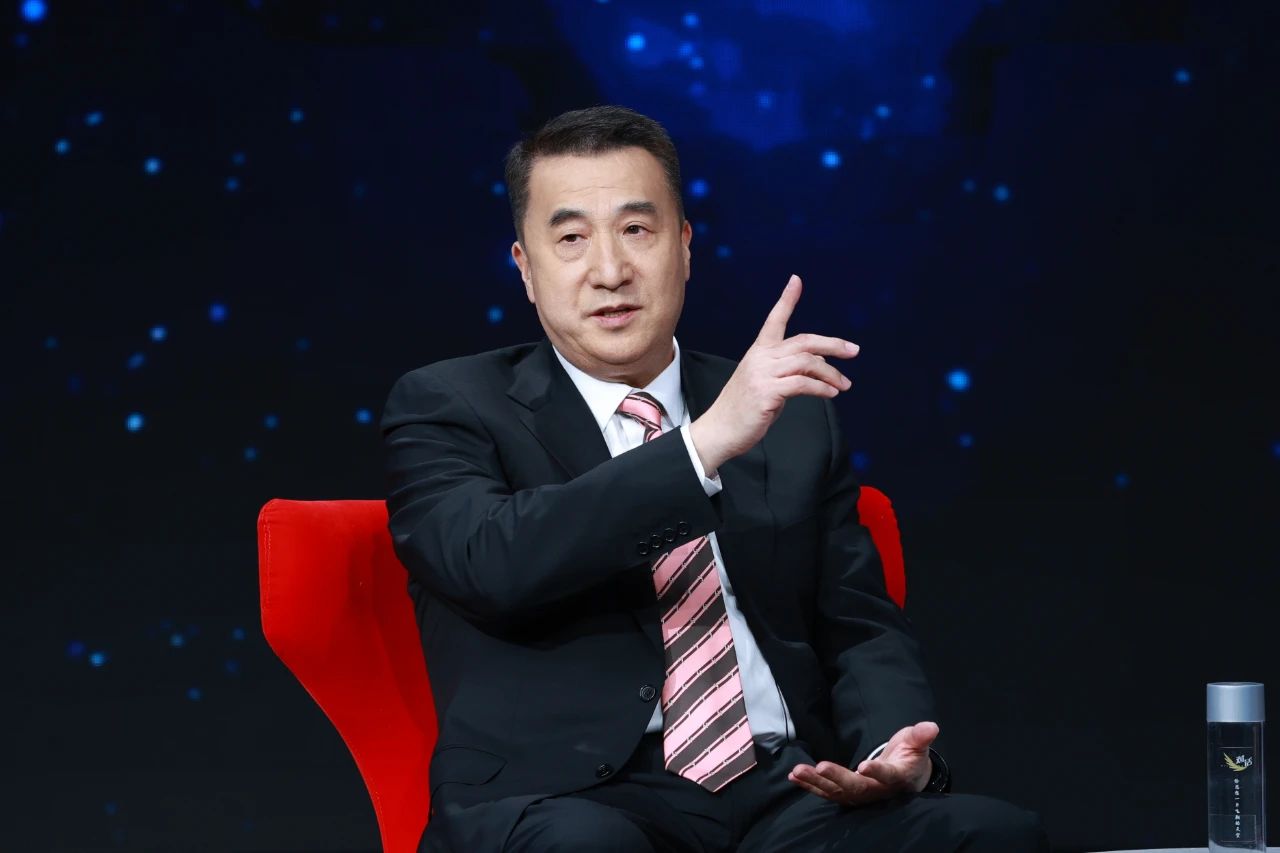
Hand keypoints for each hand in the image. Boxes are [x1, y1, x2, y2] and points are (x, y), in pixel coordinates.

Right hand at [688, 275, 858, 475]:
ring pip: (807, 362)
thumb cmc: (743, 410)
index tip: (796, 281)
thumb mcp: (764, 383)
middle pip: (804, 341)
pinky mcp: (767, 392)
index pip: (774, 320)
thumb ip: (785, 372)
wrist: (719, 430)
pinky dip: (821, 388)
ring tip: (844, 385)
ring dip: (831, 373)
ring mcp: (763, 374)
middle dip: (833, 344)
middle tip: (854, 351)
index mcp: (758, 352)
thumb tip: (815, 371)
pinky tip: (830, 394)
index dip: (787, 300)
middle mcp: (761, 358)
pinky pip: (803, 384)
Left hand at [787, 721, 938, 806]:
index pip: (886, 776)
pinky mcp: (846, 794)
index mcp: (896, 777)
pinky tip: (793, 776)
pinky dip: (810, 786)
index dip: (876, 771)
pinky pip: (826, 792)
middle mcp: (876, 790)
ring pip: (836, 792)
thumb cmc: (908, 757)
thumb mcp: (916, 744)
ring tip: (797, 771)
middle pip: (856, 788)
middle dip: (836, 778)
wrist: (904, 778)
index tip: (865, 766)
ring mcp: (859, 795)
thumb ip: (920, 736)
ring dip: (816, 782)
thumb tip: (931, 726)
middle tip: (819, 766)